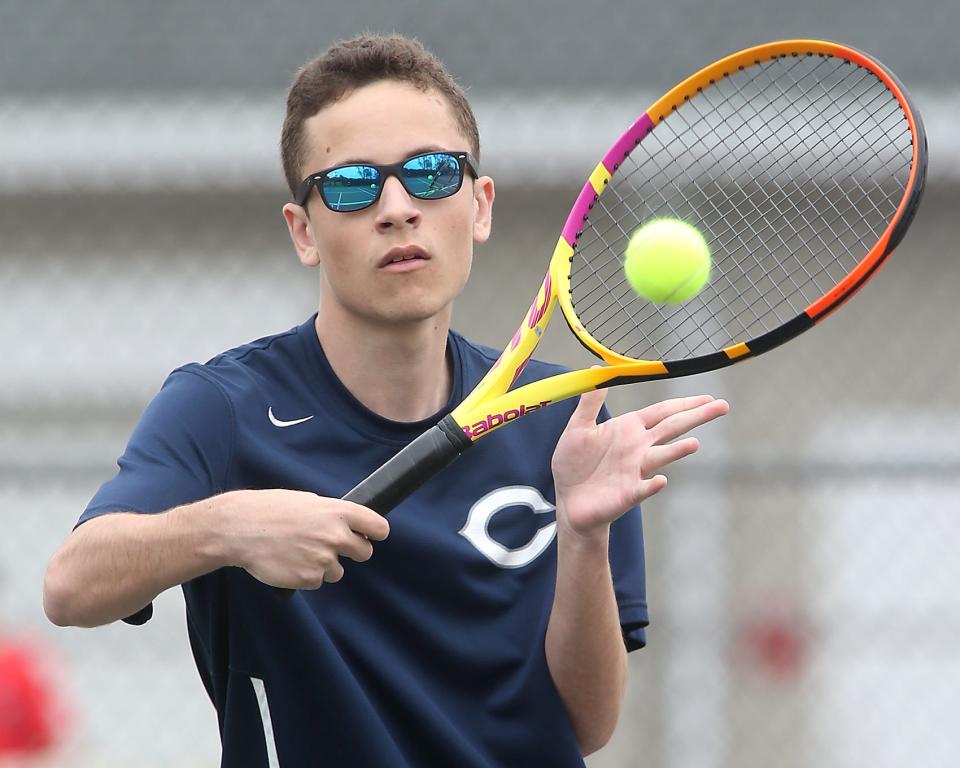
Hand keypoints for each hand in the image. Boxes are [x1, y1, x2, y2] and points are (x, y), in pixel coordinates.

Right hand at [220, 489, 389, 588]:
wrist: (238, 529)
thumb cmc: (270, 510)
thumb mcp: (307, 501)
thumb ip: (332, 514)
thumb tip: (350, 525)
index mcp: (338, 512)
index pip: (378, 527)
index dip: (375, 532)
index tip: (370, 535)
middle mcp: (335, 536)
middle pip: (365, 552)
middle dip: (352, 551)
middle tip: (329, 545)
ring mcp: (323, 559)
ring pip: (338, 570)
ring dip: (324, 565)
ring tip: (298, 551)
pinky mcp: (309, 578)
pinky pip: (317, 581)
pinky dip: (306, 575)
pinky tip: (289, 561)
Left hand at [551, 390, 728, 537]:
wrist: (569, 500)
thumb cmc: (574, 463)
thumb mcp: (578, 427)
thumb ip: (590, 401)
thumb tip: (597, 368)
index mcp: (629, 429)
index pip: (662, 412)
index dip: (684, 404)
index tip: (708, 397)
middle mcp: (638, 448)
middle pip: (672, 428)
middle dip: (696, 417)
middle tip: (722, 407)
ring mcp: (636, 471)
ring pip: (662, 456)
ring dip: (678, 450)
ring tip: (695, 443)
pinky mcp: (629, 493)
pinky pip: (643, 488)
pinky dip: (652, 484)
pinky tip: (661, 479)